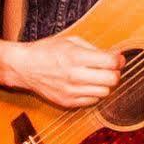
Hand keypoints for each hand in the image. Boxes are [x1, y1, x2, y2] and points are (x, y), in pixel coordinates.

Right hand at [5, 33, 121, 107]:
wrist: (24, 67)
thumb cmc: (46, 51)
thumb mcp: (71, 41)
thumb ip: (95, 49)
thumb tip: (116, 56)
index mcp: (76, 57)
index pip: (110, 62)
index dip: (119, 60)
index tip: (118, 59)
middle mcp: (74, 75)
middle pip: (111, 80)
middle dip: (115, 73)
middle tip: (110, 69)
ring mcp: (70, 91)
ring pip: (104, 92)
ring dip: (104, 84)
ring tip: (96, 77)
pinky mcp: (67, 102)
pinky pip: (92, 101)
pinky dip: (93, 93)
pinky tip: (86, 85)